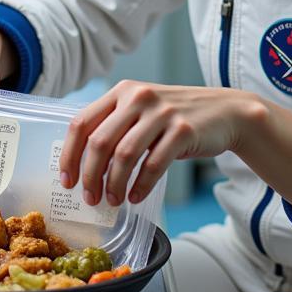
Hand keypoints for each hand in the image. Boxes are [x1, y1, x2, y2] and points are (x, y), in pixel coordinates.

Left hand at [58, 81, 262, 206]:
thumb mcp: (142, 109)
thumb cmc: (175, 117)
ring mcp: (162, 113)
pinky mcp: (183, 130)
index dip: (70, 155)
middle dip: (90, 176)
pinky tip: (136, 197)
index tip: (67, 180)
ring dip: (114, 184)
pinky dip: (141, 186)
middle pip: (100, 142)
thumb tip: (83, 164)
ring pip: (124, 155)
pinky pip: (153, 165)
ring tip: (114, 201)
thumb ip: (115, 125)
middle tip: (90, 198)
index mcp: (122, 91)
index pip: (82, 122)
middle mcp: (139, 97)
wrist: (224, 111)